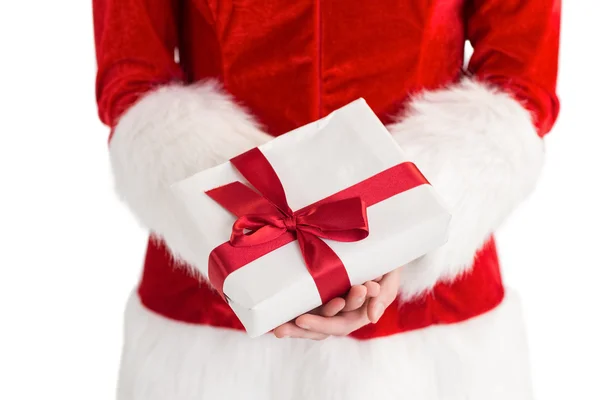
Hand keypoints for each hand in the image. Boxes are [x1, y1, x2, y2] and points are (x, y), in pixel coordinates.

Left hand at [272, 268, 400, 339]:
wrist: (379, 243)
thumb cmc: (386, 260)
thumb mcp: (389, 275)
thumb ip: (384, 295)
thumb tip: (372, 318)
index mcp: (359, 312)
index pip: (341, 324)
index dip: (323, 323)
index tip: (303, 319)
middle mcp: (341, 312)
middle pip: (321, 329)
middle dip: (303, 330)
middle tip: (283, 329)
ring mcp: (327, 304)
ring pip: (310, 323)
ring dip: (294, 328)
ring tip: (278, 329)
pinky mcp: (315, 293)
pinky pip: (301, 307)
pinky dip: (288, 315)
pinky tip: (273, 321)